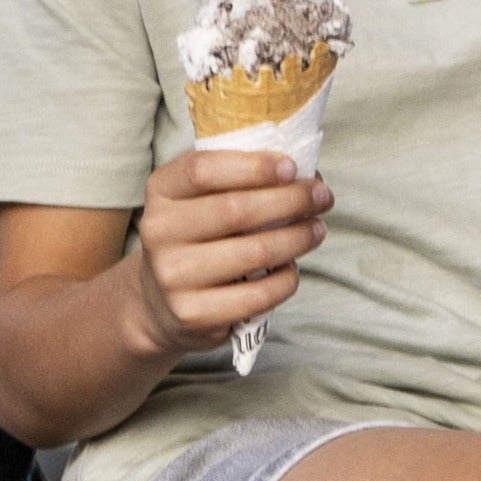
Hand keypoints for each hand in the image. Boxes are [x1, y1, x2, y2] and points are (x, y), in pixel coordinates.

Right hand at [127, 144, 326, 364]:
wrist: (159, 302)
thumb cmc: (196, 238)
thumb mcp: (198, 200)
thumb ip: (237, 181)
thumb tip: (303, 174)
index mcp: (161, 191)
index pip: (202, 170)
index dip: (252, 167)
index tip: (291, 168)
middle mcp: (158, 231)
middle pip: (235, 209)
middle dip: (291, 200)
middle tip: (322, 197)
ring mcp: (173, 275)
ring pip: (254, 252)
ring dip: (298, 238)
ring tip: (316, 230)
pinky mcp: (193, 313)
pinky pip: (258, 294)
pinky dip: (286, 279)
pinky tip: (291, 269)